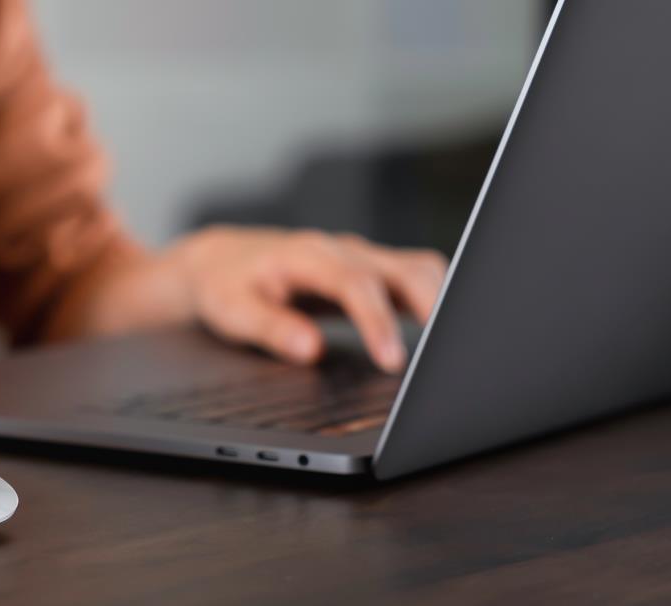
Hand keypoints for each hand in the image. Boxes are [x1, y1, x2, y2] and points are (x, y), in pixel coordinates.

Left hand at [173, 226, 447, 371]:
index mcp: (308, 256)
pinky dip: (433, 299)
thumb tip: (312, 350)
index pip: (357, 285)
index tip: (393, 361)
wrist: (220, 260)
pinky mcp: (368, 270)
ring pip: (418, 268)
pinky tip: (439, 332)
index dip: (379, 322)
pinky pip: (413, 276)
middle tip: (444, 355)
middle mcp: (341, 250)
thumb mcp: (232, 311)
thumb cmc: (225, 285)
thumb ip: (272, 329)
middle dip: (432, 307)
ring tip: (450, 346)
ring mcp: (359, 257)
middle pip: (405, 268)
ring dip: (440, 300)